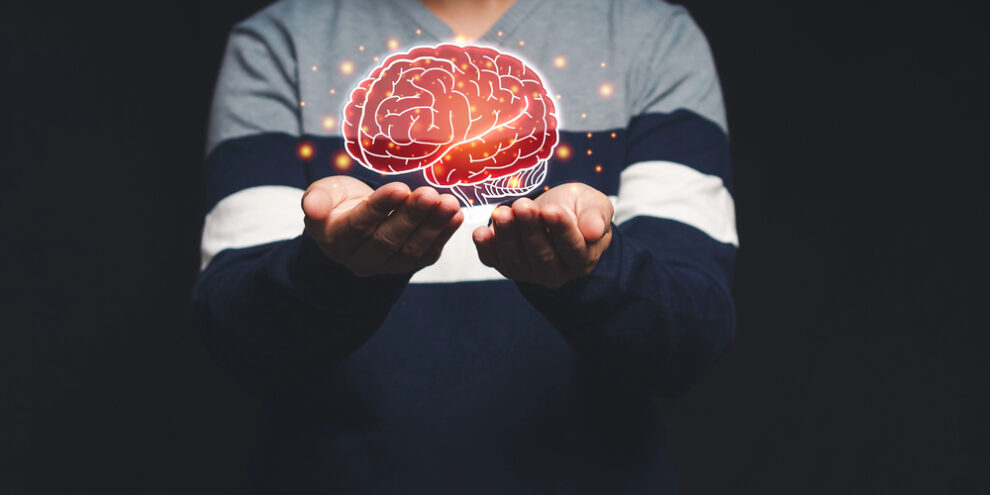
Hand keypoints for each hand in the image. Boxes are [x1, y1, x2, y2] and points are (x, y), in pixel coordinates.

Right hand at [302, 176, 463, 276]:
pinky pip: (427, 254)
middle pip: (387, 239)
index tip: (399, 188)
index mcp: (335, 240)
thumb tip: (311, 208)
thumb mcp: (323, 193)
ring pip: (410, 249)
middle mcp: (359, 259)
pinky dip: (444, 235)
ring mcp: (386, 266)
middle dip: (411, 217)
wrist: (354, 219)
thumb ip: (317, 199)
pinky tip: (457, 216)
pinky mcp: (408, 265)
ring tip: (449, 204)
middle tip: (431, 195)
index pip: (358, 226)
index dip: (379, 208)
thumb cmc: (338, 201)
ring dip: (433, 226)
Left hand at [472, 183, 613, 288]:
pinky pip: (495, 261)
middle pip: (542, 255)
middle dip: (530, 230)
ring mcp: (530, 273)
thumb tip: (594, 231)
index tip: (551, 210)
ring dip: (507, 236)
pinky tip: (479, 232)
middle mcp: (556, 273)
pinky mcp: (508, 267)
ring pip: (516, 260)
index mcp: (583, 258)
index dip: (561, 229)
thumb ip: (597, 216)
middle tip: (522, 205)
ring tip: (501, 212)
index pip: (572, 247)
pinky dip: (486, 248)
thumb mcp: (595, 205)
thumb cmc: (578, 208)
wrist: (555, 212)